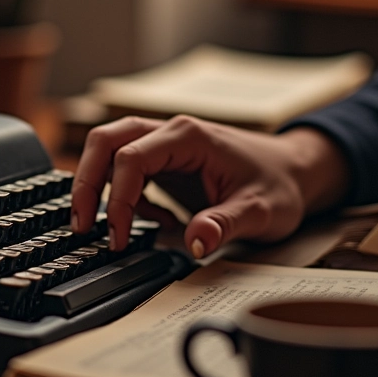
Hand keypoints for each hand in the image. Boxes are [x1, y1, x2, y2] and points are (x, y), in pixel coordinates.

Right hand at [71, 115, 350, 257]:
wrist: (296, 172)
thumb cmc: (280, 185)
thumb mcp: (260, 211)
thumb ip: (226, 224)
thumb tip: (195, 242)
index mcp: (190, 138)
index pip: (131, 157)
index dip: (117, 199)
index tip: (118, 237)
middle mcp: (172, 134)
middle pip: (106, 142)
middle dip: (87, 183)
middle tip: (81, 225)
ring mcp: (167, 145)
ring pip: (110, 151)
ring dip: (97, 185)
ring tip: (98, 227)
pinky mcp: (167, 161)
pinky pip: (128, 170)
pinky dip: (125, 196)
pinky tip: (150, 222)